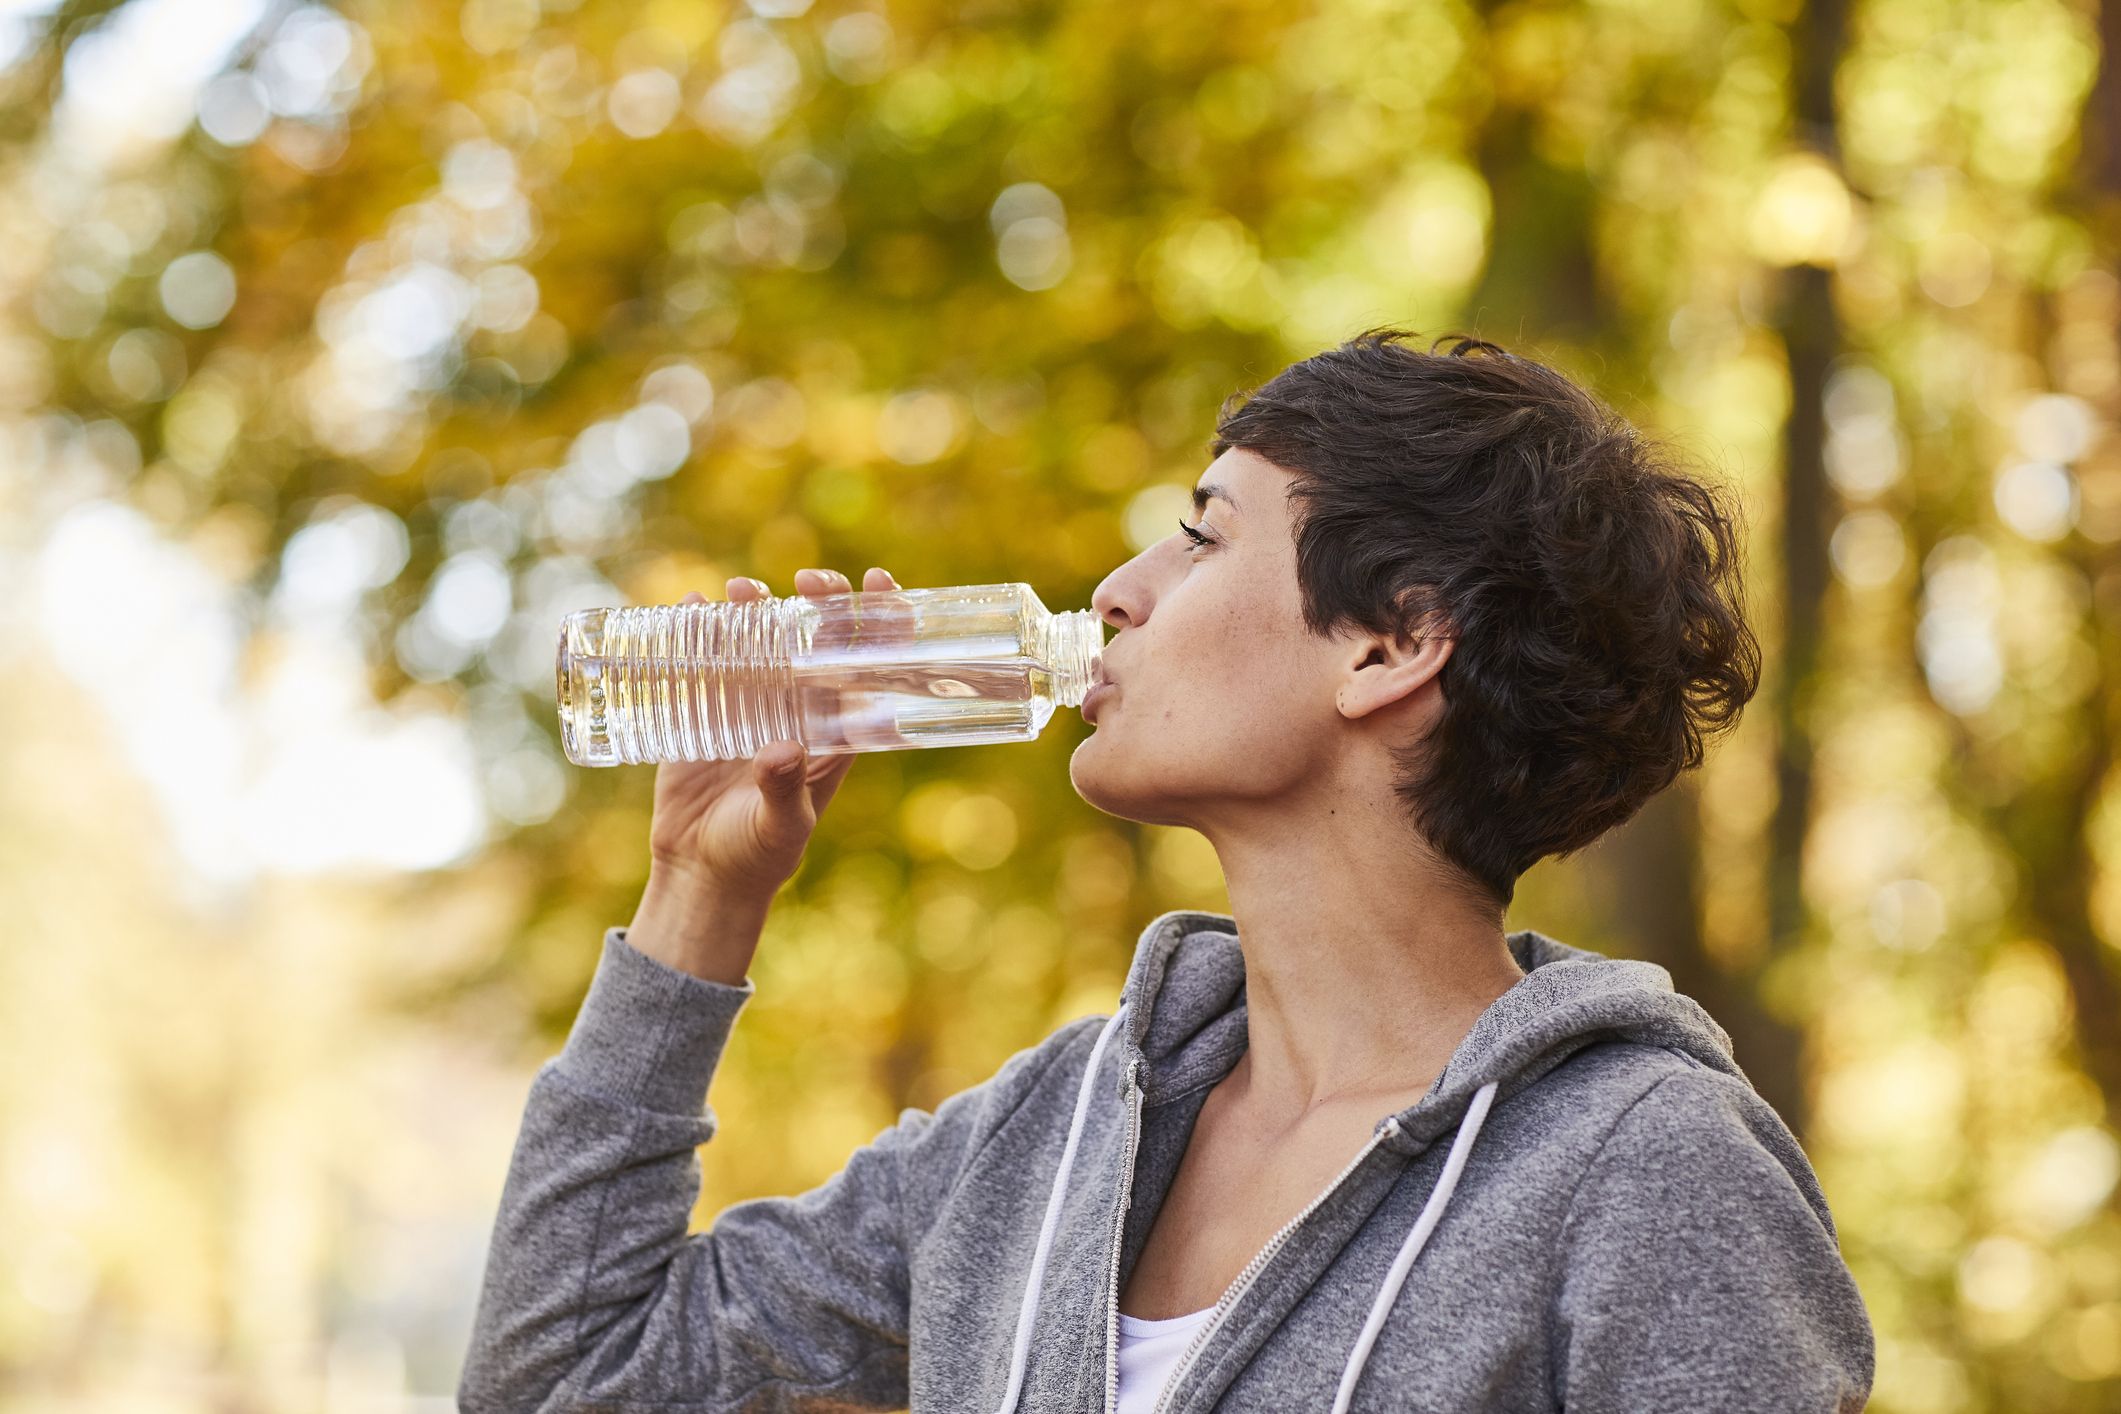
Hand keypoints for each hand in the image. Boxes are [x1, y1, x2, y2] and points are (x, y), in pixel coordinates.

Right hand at [643, 566, 901, 904]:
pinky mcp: (706, 710)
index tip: (881, 581)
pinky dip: (698, 629)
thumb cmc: (761, 855)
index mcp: (836, 729)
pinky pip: (707, 658)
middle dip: (819, 600)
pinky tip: (689, 607)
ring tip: (741, 590)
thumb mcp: (782, 826)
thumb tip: (781, 750)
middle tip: (807, 580)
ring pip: (763, 638)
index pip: (870, 664)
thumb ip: (784, 790)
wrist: (705, 874)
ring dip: (757, 606)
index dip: (883, 620)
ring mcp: (753, 704)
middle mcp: (800, 707)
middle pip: (819, 637)